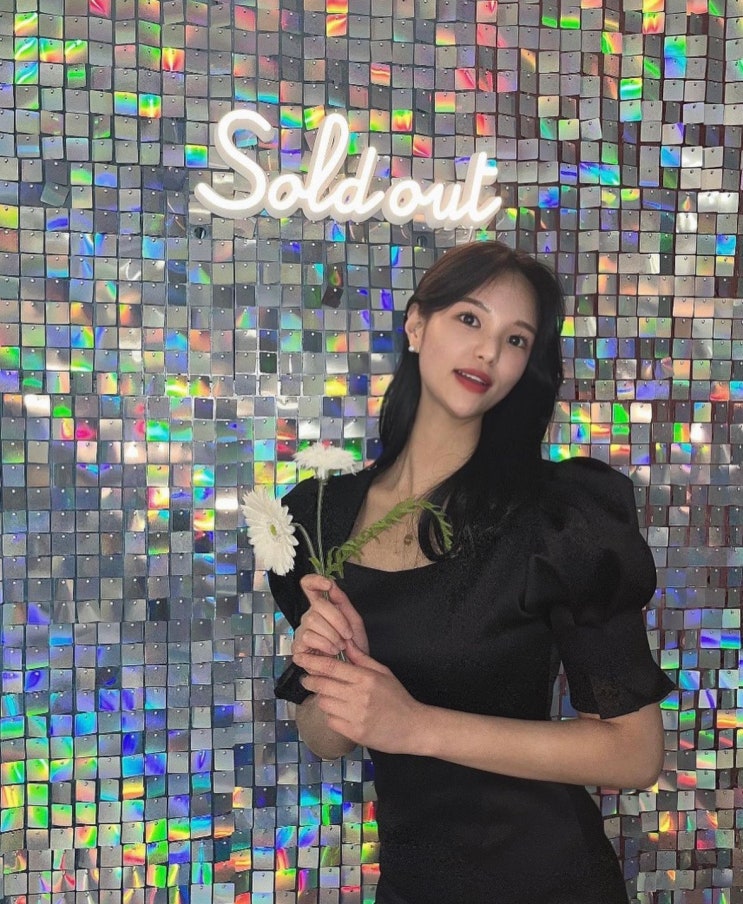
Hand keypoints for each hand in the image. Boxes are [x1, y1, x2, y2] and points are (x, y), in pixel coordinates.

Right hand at [293, 574, 369, 658]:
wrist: (354, 668)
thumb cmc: (354, 644)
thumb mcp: (353, 620)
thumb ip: (342, 600)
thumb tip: (331, 584)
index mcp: (321, 607)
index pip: (308, 586)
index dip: (314, 580)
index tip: (327, 585)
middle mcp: (309, 616)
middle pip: (317, 606)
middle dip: (337, 620)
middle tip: (347, 635)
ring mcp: (302, 631)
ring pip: (312, 620)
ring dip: (332, 634)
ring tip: (340, 646)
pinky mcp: (297, 647)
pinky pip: (308, 637)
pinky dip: (324, 644)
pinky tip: (332, 651)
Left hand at [293, 641, 426, 753]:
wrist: (413, 727)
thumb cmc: (397, 697)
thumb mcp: (383, 672)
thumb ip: (361, 658)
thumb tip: (345, 642)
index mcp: (366, 678)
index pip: (331, 667)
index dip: (312, 662)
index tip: (300, 659)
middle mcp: (359, 696)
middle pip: (323, 685)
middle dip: (310, 680)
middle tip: (306, 678)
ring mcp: (356, 716)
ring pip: (324, 703)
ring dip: (322, 698)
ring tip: (327, 696)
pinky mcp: (354, 733)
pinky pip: (331, 721)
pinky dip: (330, 716)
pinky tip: (338, 712)